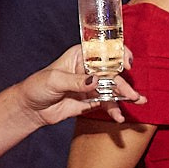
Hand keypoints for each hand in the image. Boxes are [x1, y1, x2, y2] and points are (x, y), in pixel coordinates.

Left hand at [20, 45, 144, 126]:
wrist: (31, 109)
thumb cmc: (37, 86)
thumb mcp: (54, 80)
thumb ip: (75, 80)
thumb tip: (95, 80)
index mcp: (81, 55)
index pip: (104, 51)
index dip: (118, 55)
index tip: (127, 64)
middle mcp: (89, 68)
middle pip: (112, 73)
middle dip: (124, 83)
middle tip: (133, 94)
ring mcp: (91, 85)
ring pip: (113, 89)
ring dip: (125, 95)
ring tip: (138, 101)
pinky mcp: (91, 101)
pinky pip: (107, 103)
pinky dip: (114, 109)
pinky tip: (119, 116)